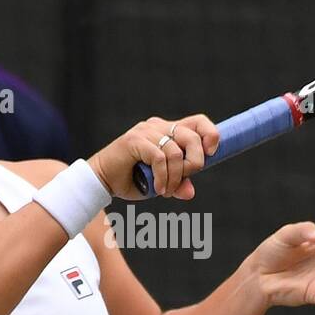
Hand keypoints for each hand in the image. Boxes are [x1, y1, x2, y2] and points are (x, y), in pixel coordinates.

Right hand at [88, 115, 219, 200]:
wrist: (103, 181)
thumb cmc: (132, 179)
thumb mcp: (161, 183)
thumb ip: (178, 184)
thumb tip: (190, 192)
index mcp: (168, 130)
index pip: (198, 122)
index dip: (210, 134)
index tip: (211, 153)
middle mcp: (158, 126)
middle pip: (192, 136)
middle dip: (194, 163)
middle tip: (184, 180)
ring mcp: (145, 131)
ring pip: (175, 150)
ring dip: (175, 176)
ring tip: (166, 191)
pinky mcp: (134, 140)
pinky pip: (159, 158)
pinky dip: (163, 177)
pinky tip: (158, 189)